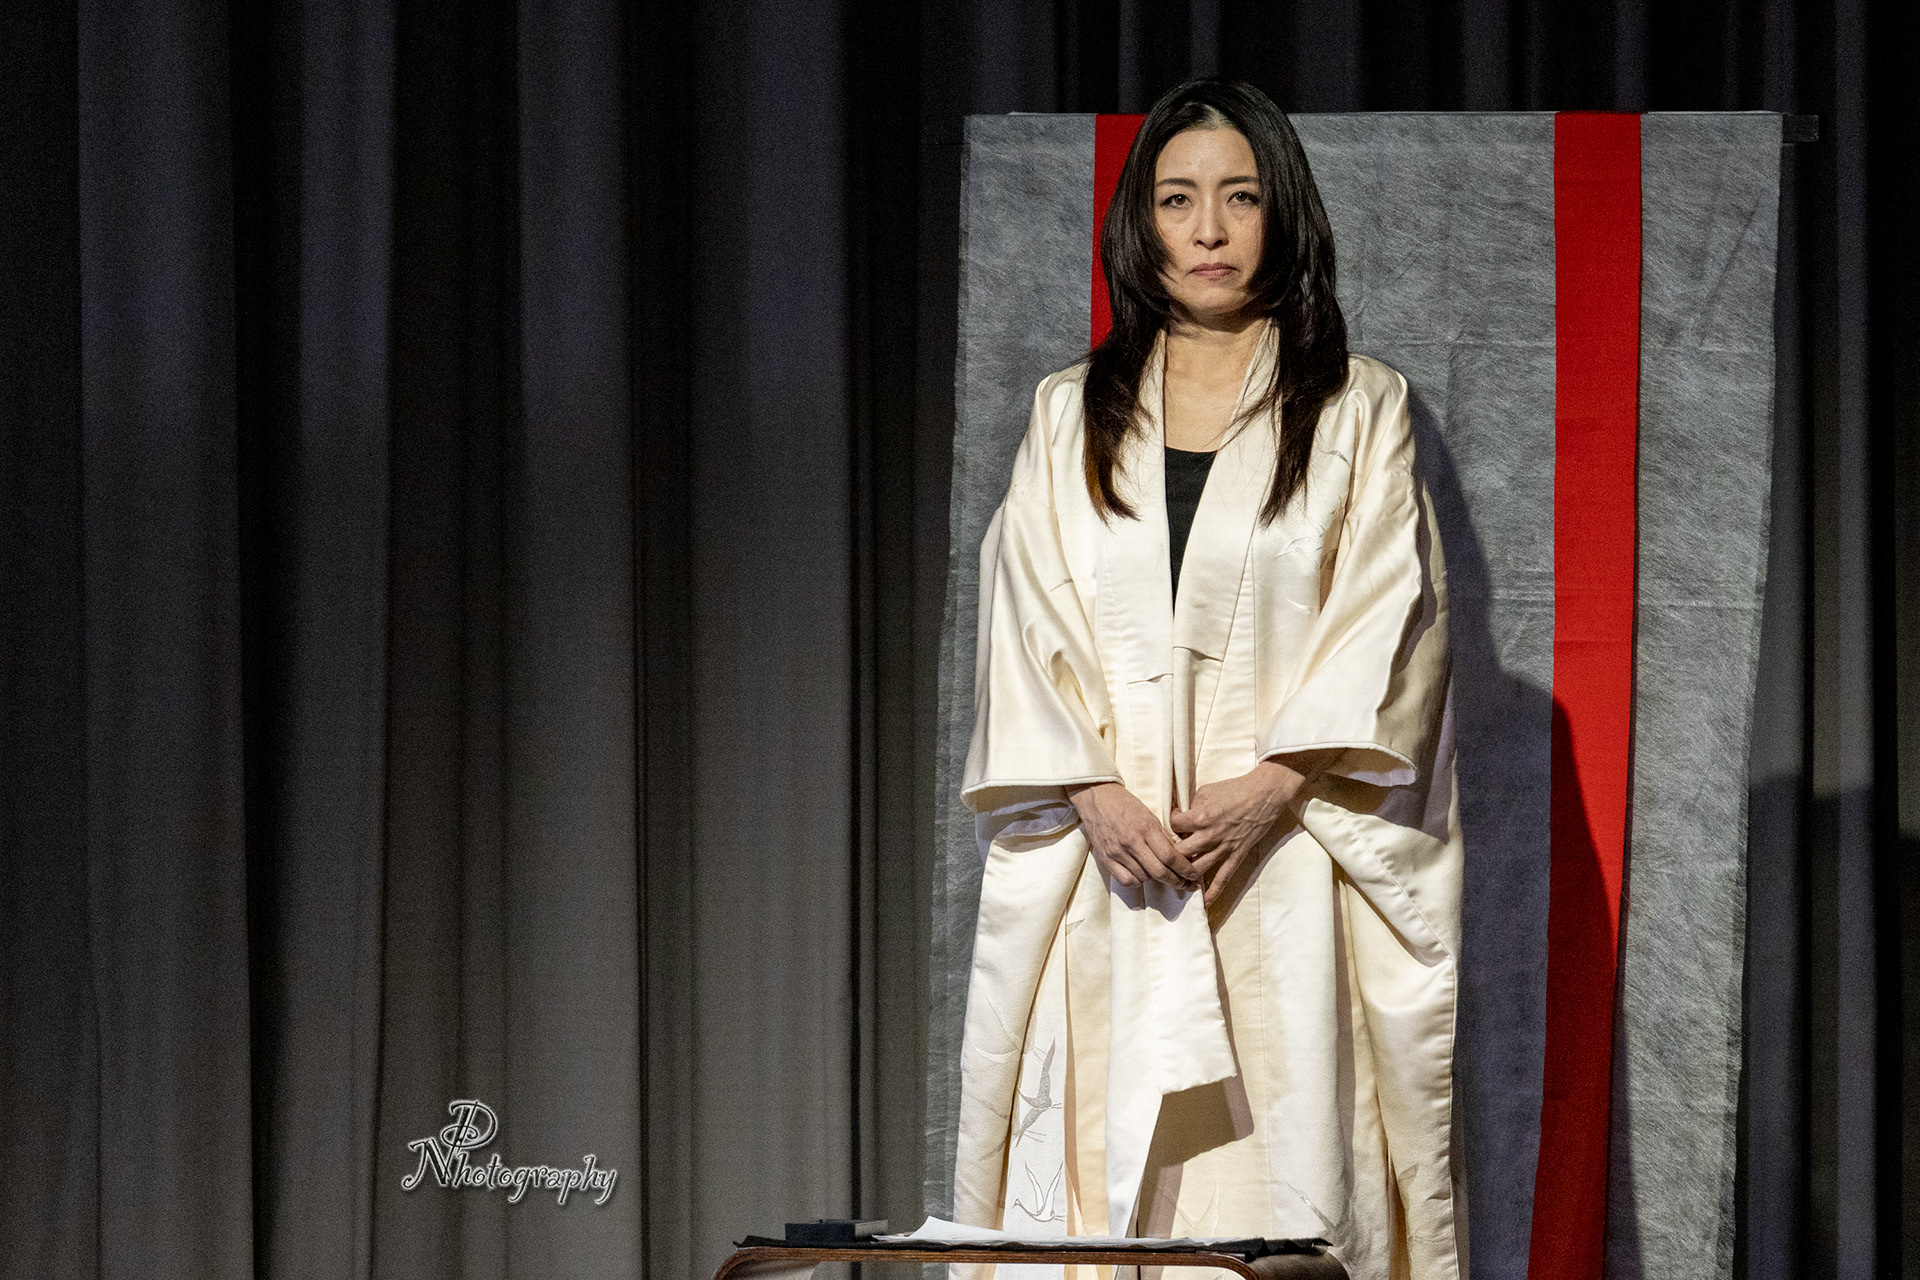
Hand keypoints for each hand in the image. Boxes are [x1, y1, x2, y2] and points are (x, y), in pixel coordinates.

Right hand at [1066, 782, 1196, 889]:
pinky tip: (1142, 874)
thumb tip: (1178, 856)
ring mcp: (1117, 852)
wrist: (1096, 797)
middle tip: (1187, 885)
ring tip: (1163, 874)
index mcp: (1145, 828)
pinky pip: (1126, 880)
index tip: (1194, 875)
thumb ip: (1162, 836)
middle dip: (1177, 881)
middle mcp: (1131, 842)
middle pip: (1159, 872)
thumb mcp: (1149, 814)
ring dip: (1157, 879)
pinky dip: (1138, 881)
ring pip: (1144, 878)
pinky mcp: (1106, 858)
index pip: (1170, 856)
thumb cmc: (1125, 804)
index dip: (1185, 869)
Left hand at [1173, 752, 1337, 905]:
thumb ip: (1191, 807)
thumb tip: (1179, 818)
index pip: (1173, 826)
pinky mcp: (1236, 856)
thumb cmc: (1234, 789)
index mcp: (1200, 817)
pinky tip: (1204, 902)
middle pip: (1179, 853)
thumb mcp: (1205, 792)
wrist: (1263, 795)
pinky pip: (1223, 878)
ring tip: (1176, 878)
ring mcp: (1223, 848)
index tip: (1172, 823)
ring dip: (1185, 875)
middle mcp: (1209, 836)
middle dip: (1170, 855)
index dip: (1170, 824)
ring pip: (1196, 869)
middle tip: (1167, 855)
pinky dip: (1213, 892)